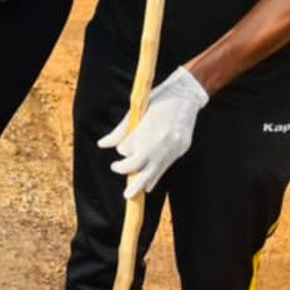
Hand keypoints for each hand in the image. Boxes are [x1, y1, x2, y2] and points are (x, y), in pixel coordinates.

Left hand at [98, 66, 209, 198]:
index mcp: (146, 129)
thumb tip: (102, 145)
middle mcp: (159, 141)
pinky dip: (156, 176)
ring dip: (141, 183)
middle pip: (138, 166)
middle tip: (120, 179)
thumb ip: (120, 131)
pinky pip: (165, 167)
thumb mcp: (137, 110)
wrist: (187, 95)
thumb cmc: (159, 99)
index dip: (123, 151)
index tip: (123, 149)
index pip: (127, 150)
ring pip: (153, 172)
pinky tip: (149, 185)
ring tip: (132, 194)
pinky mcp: (181, 149)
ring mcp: (172, 147)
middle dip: (127, 173)